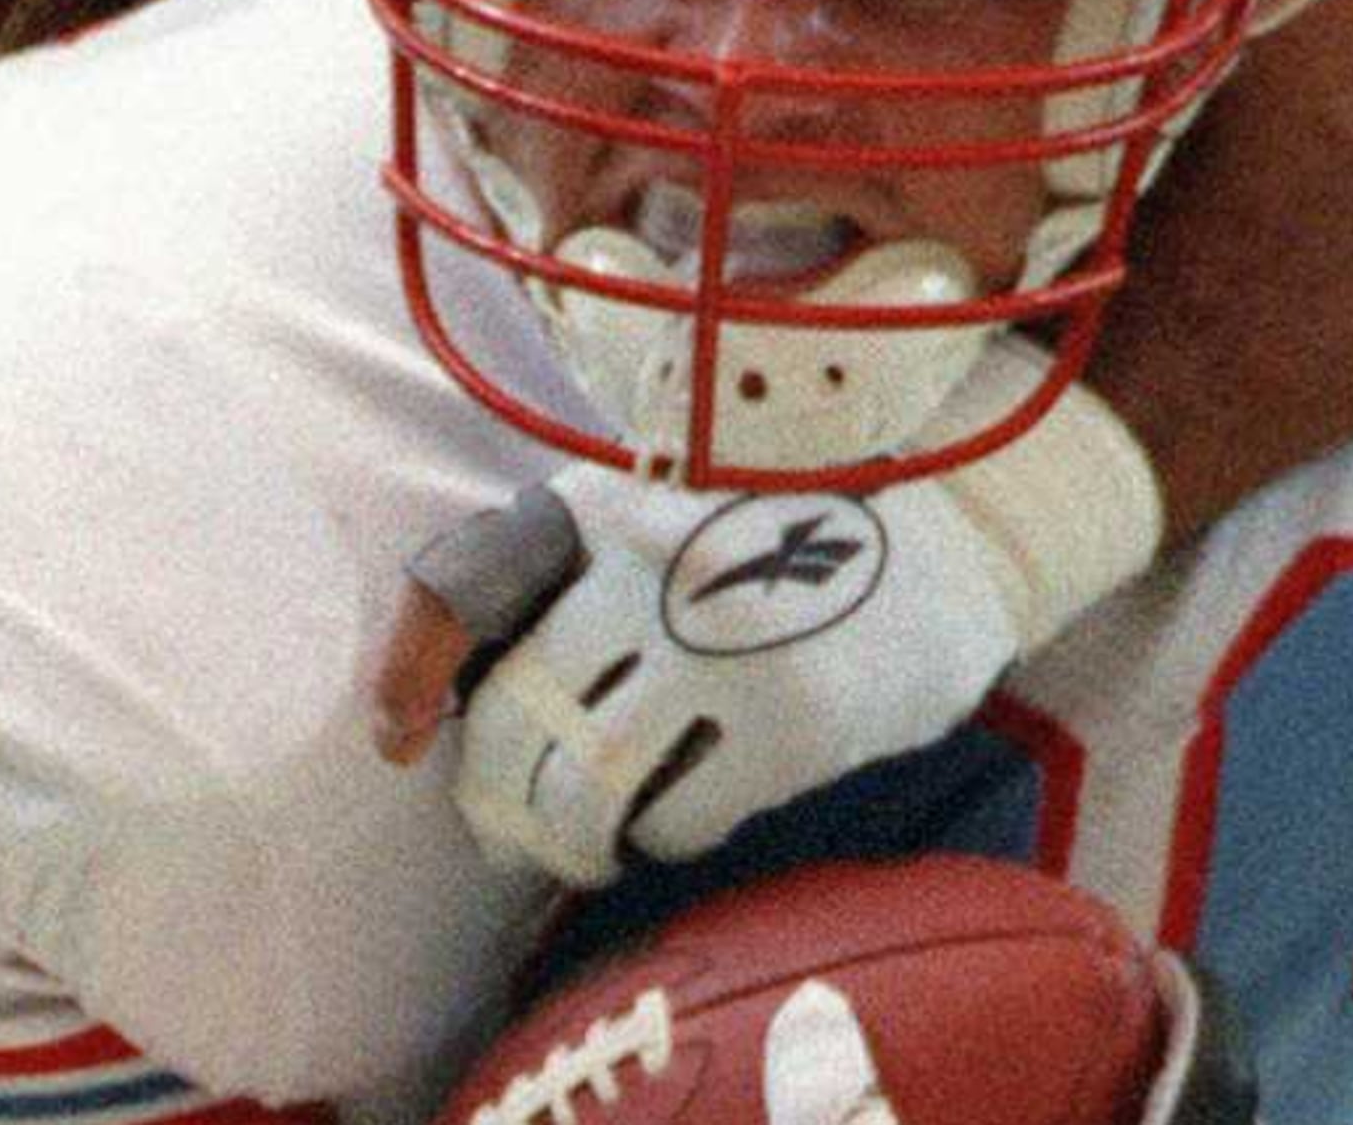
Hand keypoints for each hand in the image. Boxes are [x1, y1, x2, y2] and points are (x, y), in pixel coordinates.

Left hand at [382, 349, 1163, 886]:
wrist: (958, 528)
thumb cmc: (779, 538)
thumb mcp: (659, 518)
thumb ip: (564, 582)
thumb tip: (441, 708)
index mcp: (605, 506)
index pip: (463, 584)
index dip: (408, 670)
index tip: (394, 737)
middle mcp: (650, 566)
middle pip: (515, 717)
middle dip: (493, 796)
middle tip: (506, 832)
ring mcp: (721, 643)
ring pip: (585, 784)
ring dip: (566, 838)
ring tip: (580, 847)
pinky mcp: (791, 719)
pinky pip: (678, 815)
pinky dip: (658, 836)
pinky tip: (674, 820)